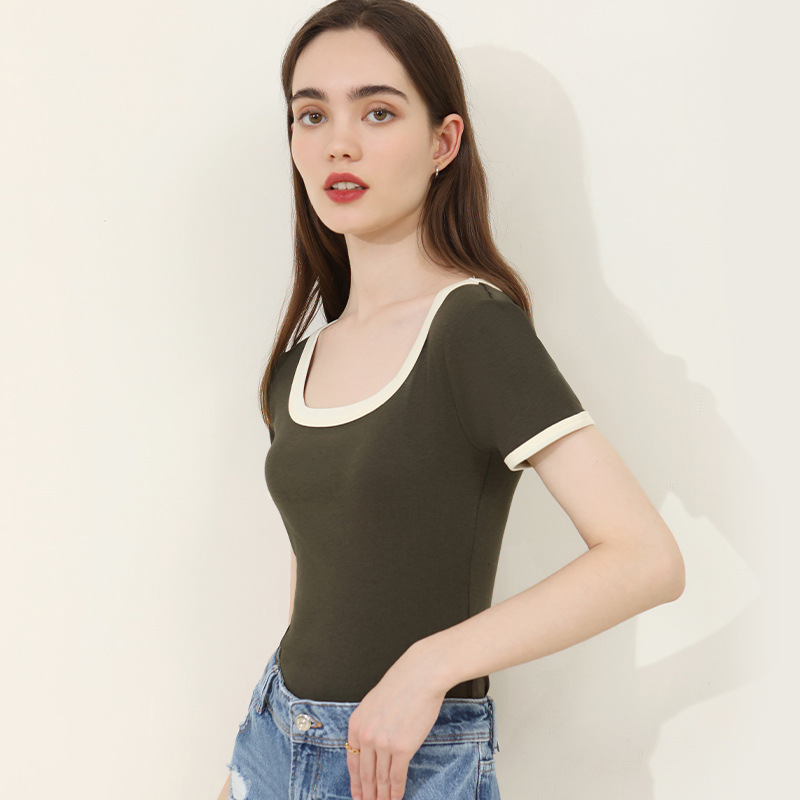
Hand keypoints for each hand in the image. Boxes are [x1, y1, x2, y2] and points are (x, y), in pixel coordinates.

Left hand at [346, 643, 447, 799]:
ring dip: (382, 797)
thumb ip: (370, 724)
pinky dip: (396, 792)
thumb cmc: (402, 683)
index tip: (357, 795)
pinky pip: (396, 777)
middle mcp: (366, 736)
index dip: (355, 783)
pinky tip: (396, 799)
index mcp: (356, 723)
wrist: (421, 675)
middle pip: (365, 774)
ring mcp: (383, 743)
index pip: (353, 761)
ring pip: (380, 779)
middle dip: (367, 794)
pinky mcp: (402, 748)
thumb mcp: (374, 702)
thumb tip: (372, 744)